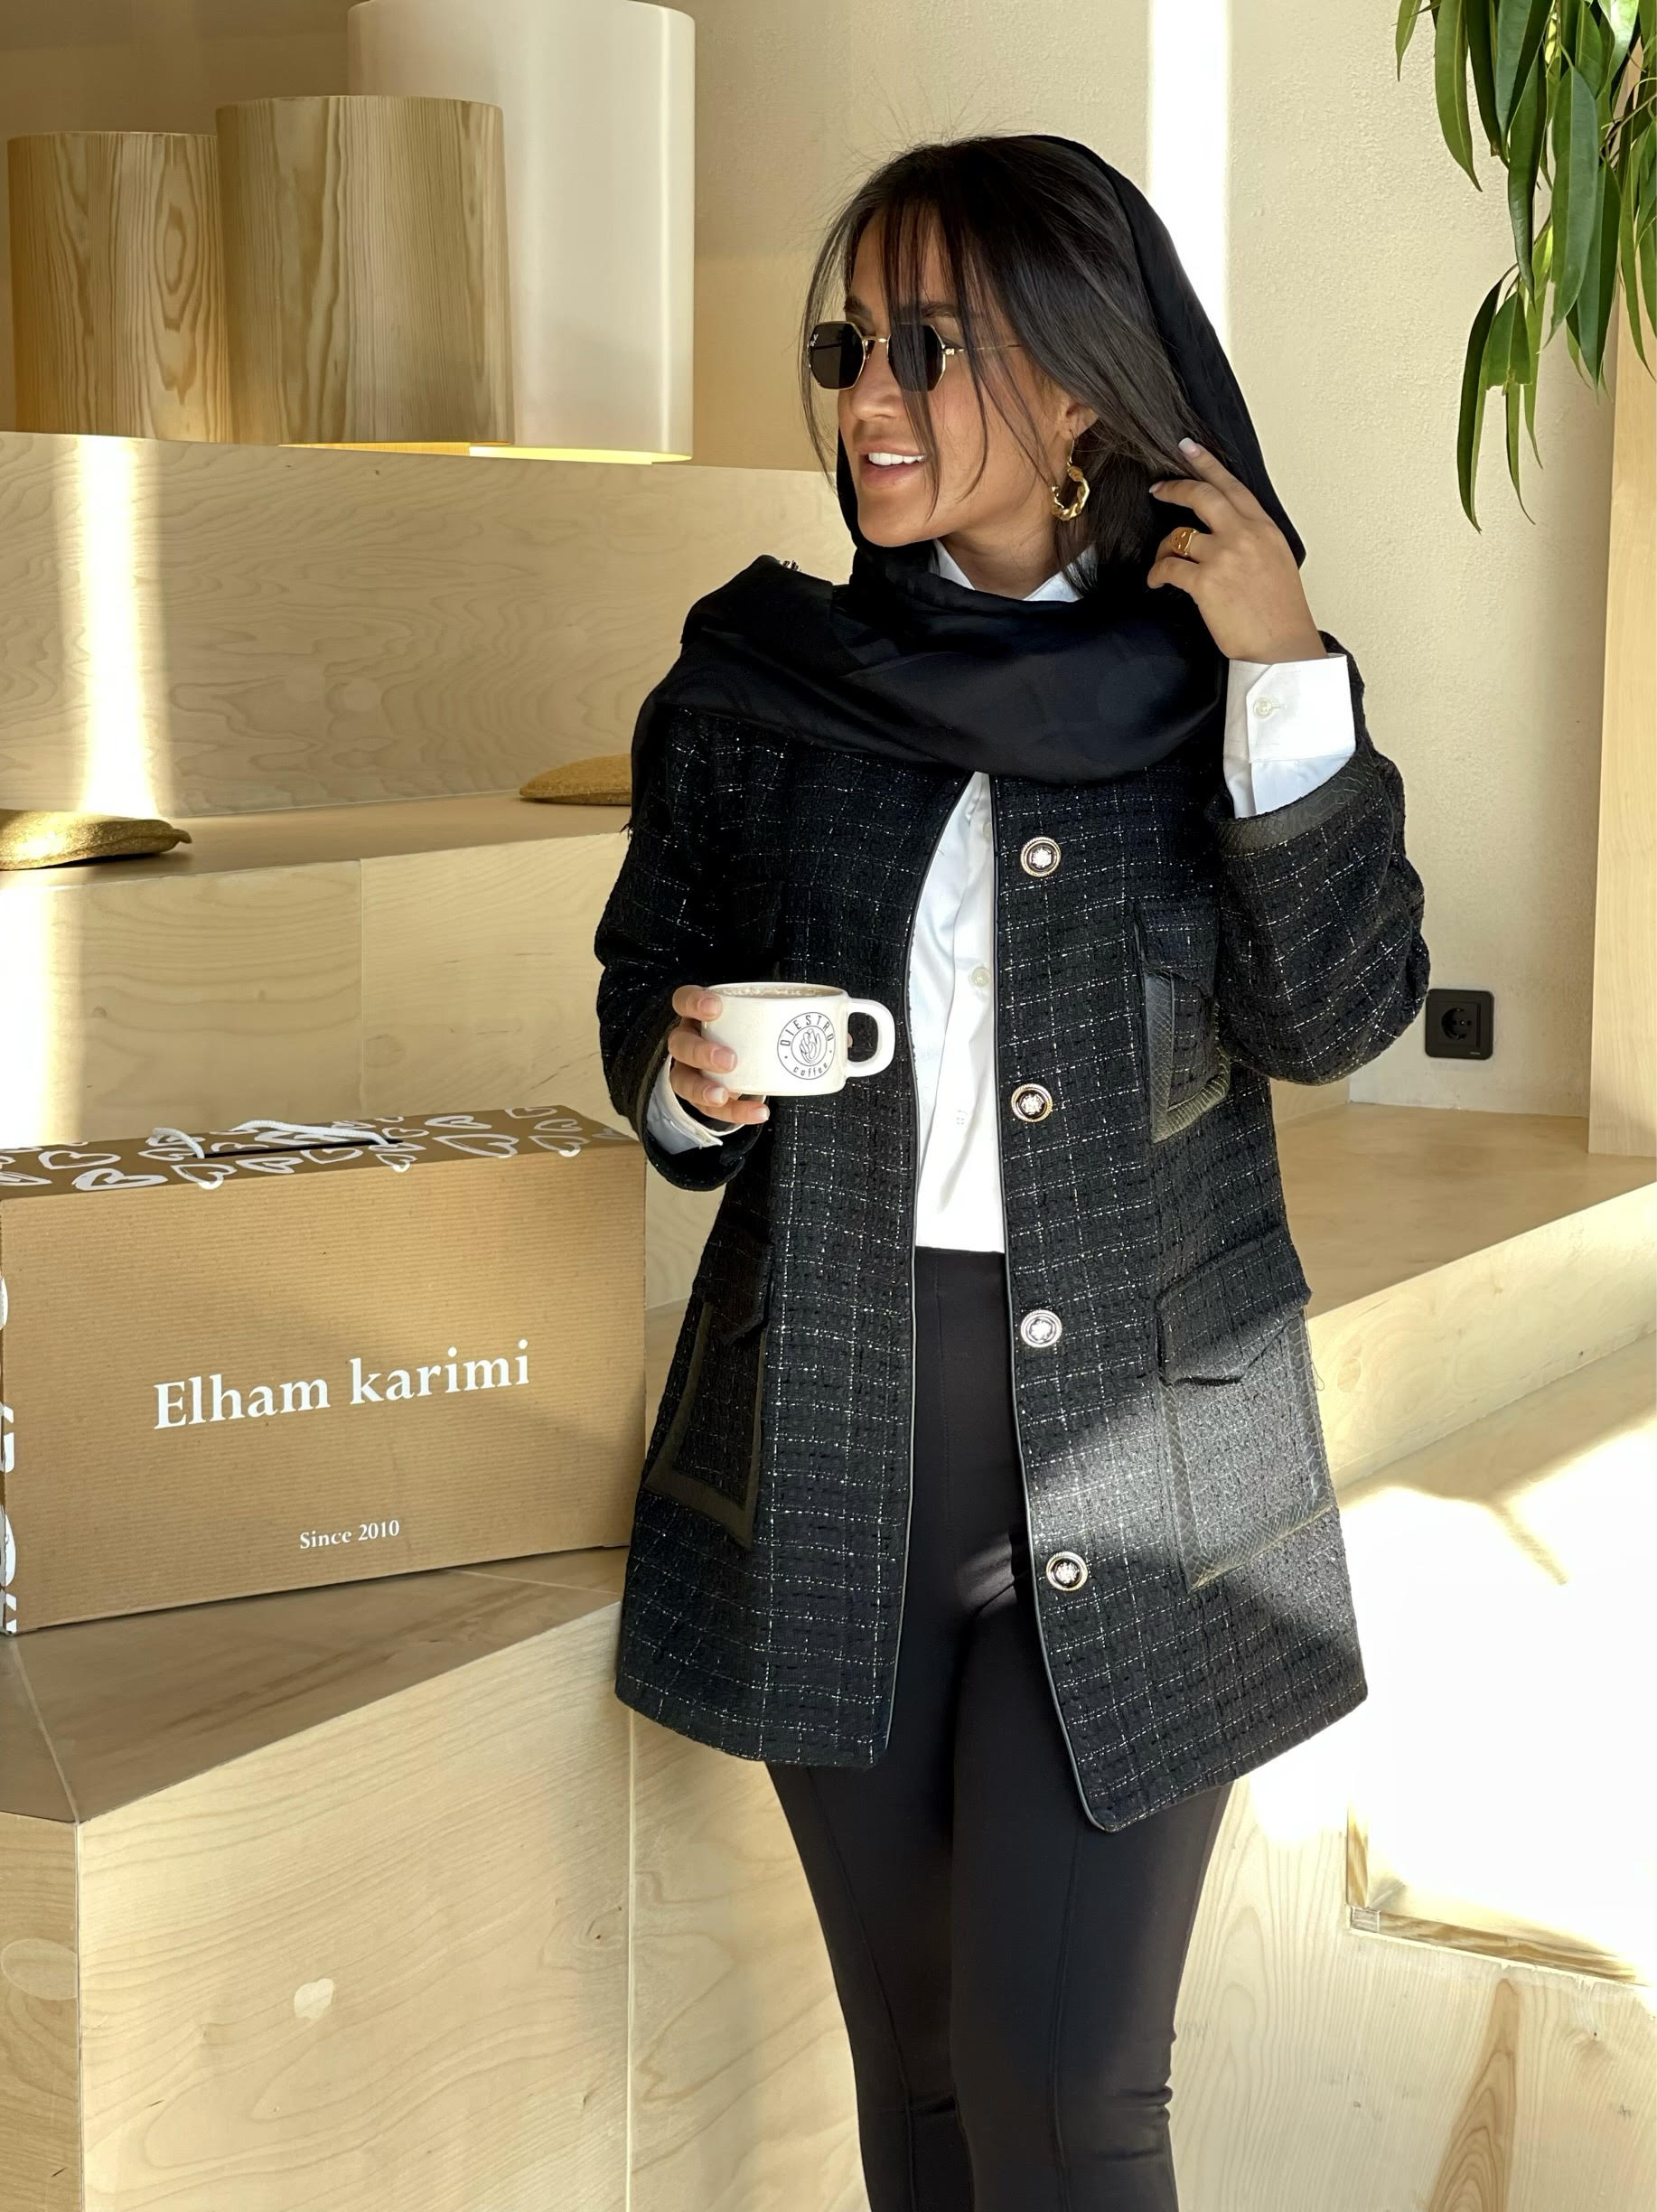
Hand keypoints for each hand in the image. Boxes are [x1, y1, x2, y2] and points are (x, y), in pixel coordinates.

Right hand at [665, 986, 770, 1126]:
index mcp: (697, 1015)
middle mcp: (687, 1041)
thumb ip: (779, 1014)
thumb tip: (829, 1017)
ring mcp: (689, 1070)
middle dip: (701, 1052)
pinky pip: (709, 1108)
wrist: (742, 1060)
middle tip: (729, 1060)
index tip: (716, 1008)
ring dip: (702, 1089)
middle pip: (679, 1045)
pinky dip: (734, 1112)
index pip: (684, 1000)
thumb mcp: (756, 1018)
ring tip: (723, 1095)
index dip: (694, 1002)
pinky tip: (757, 1112)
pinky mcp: (700, 1096)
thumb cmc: (746, 1032)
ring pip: (682, 1080)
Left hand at [1146, 439, 1326, 663]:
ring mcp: (1224, 557)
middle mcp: (1244, 536)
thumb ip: (1253, 540)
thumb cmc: (1281, 613)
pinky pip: (1169, 567)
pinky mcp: (1206, 582)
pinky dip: (1157, 573)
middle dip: (1175, 488)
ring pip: (1179, 535)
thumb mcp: (1277, 561)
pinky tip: (1157, 580)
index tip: (1188, 448)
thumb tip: (1229, 532)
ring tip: (1163, 559)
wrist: (1282, 646)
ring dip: (1165, 546)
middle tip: (1158, 489)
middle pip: (1202, 496)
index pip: (1232, 486)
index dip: (1207, 464)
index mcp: (1264, 529)